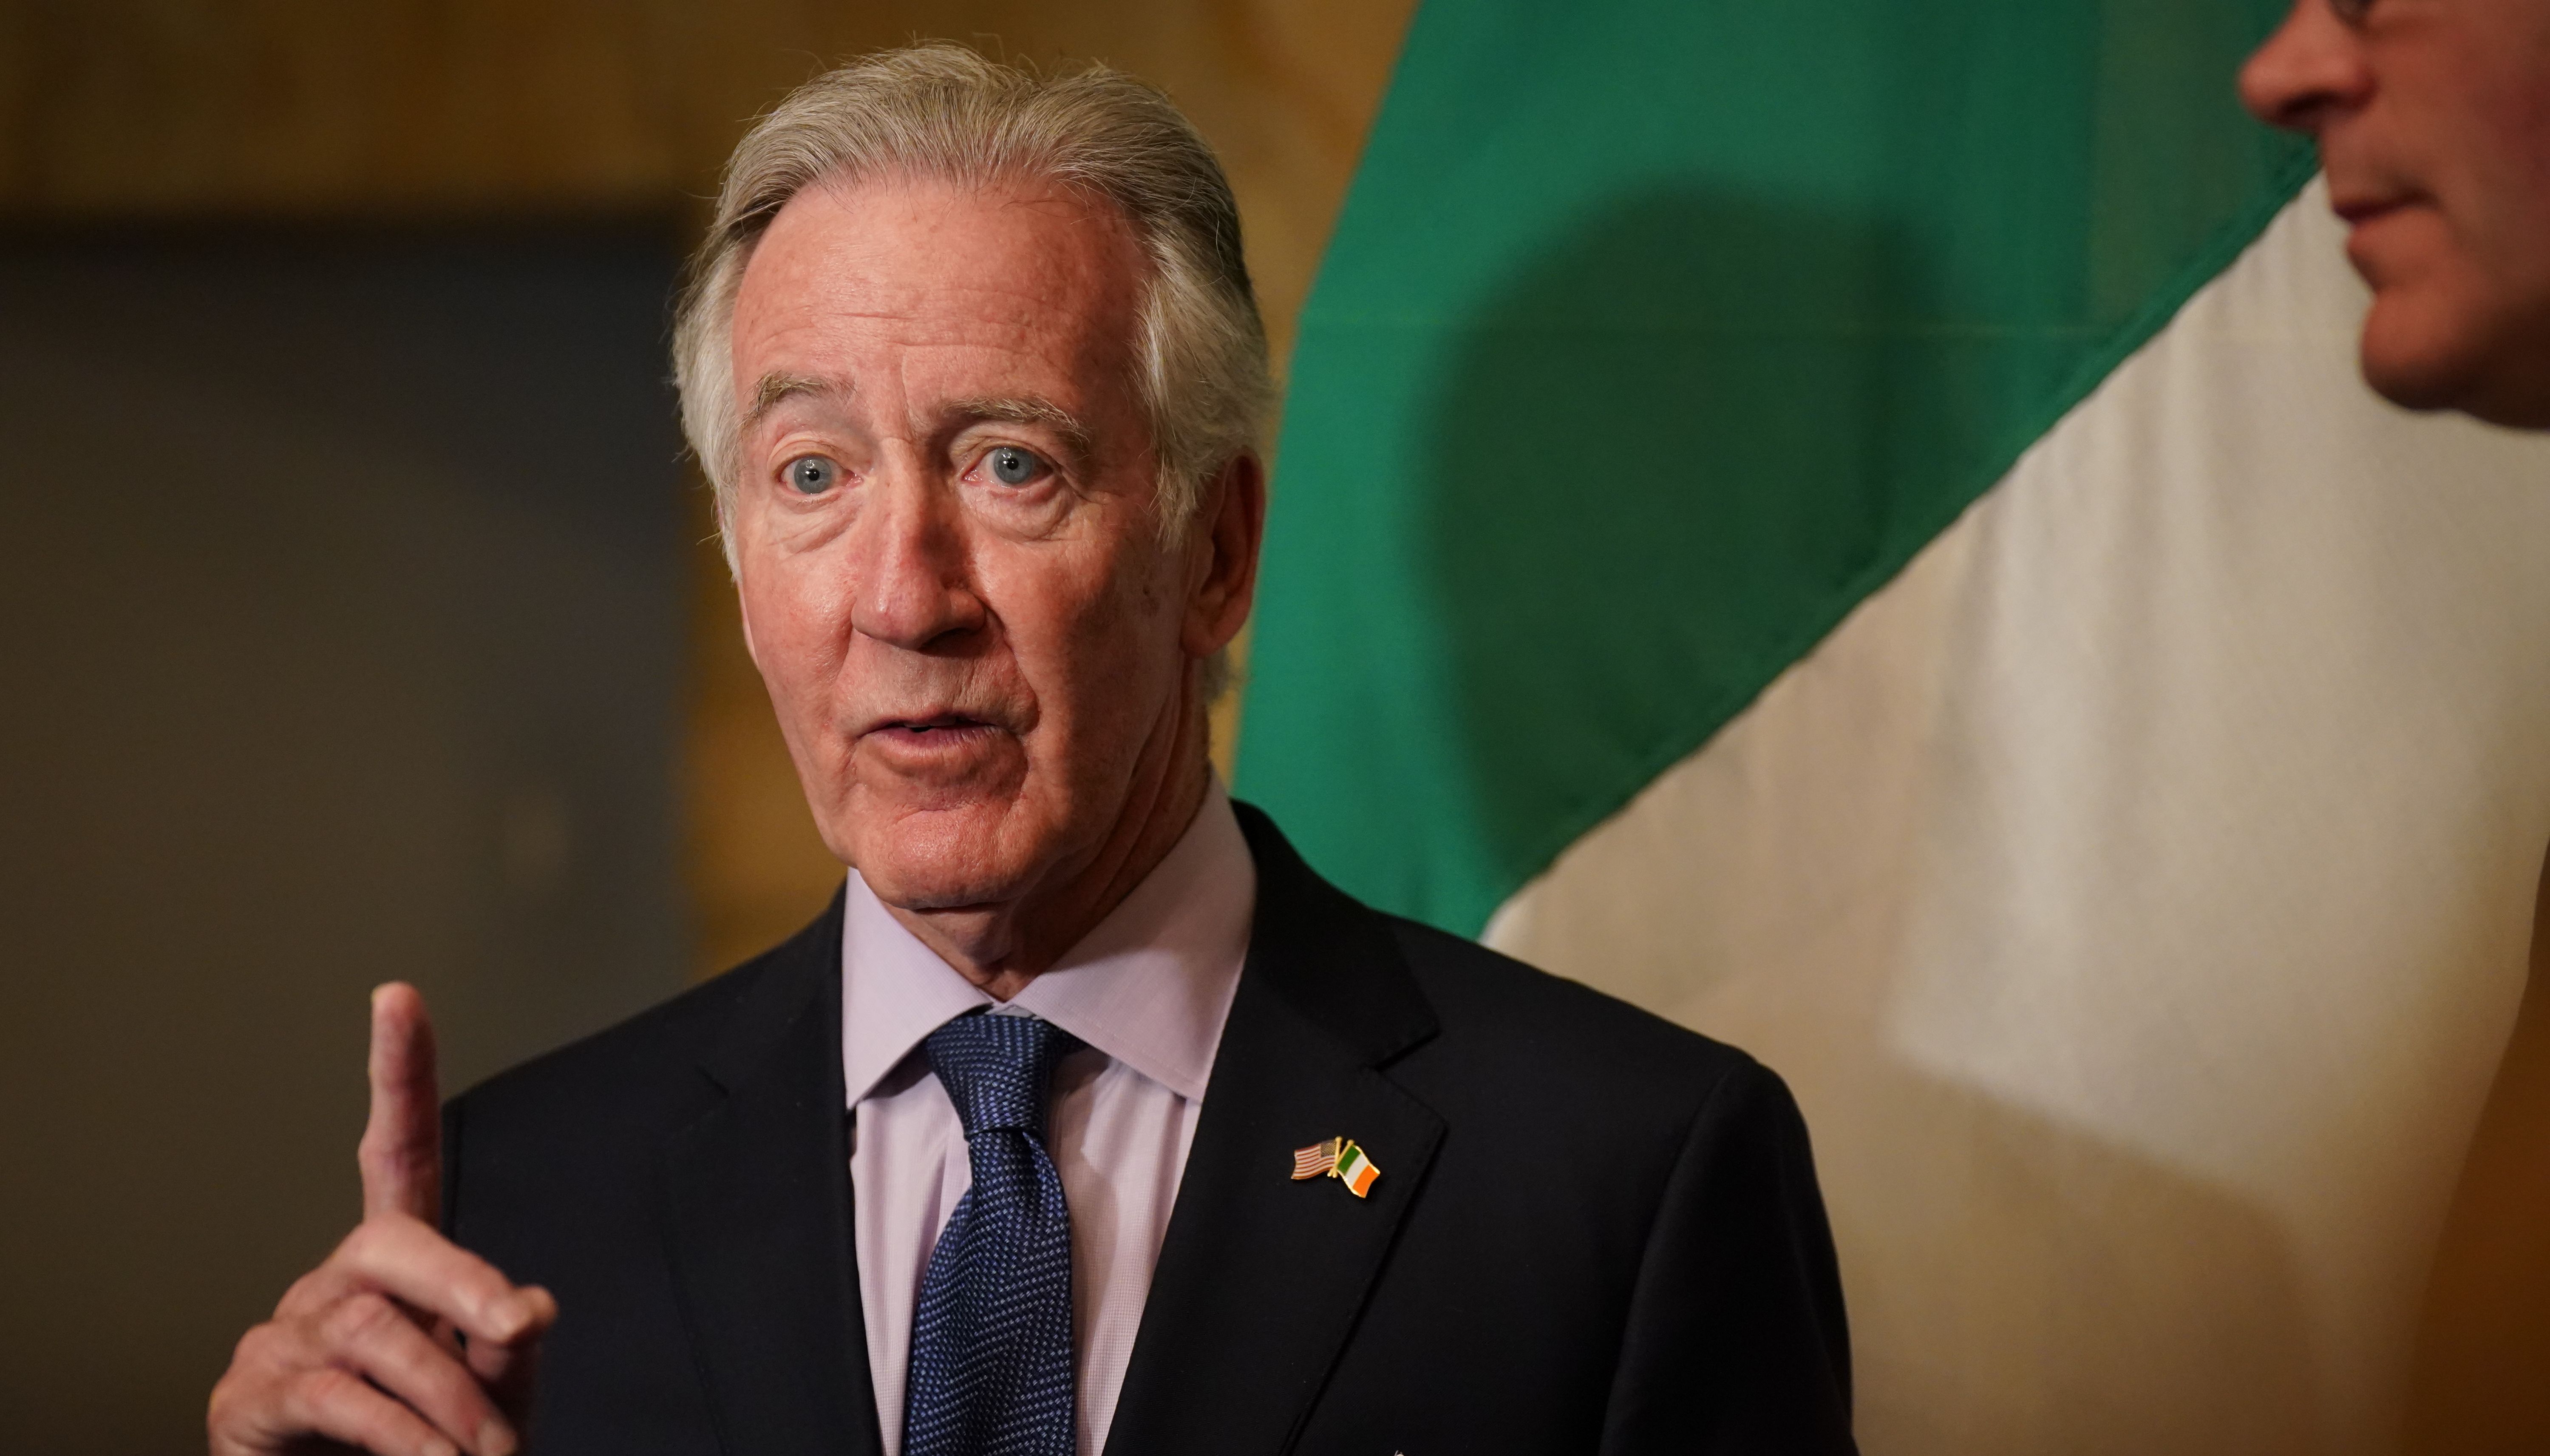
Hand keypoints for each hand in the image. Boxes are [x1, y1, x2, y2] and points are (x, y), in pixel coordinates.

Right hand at [209, 984, 555, 1455]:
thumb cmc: (427, 1447)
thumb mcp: (490, 1397)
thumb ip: (507, 1351)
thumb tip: (530, 1309)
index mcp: (397, 1266)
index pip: (396, 1152)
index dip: (399, 1077)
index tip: (398, 996)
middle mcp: (336, 1283)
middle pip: (393, 1244)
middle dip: (464, 1282)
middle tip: (517, 1325)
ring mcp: (285, 1335)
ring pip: (377, 1335)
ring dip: (449, 1398)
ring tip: (490, 1452)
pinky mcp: (250, 1397)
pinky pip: (338, 1399)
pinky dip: (404, 1437)